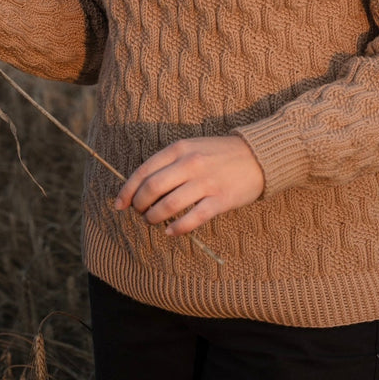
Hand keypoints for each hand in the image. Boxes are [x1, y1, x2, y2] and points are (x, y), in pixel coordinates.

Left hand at [114, 135, 265, 236]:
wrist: (259, 156)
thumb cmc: (221, 153)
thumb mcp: (193, 147)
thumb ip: (170, 162)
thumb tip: (143, 185)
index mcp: (180, 149)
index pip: (144, 171)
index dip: (127, 190)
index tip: (119, 204)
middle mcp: (190, 164)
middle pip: (152, 189)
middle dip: (140, 205)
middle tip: (140, 213)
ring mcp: (205, 182)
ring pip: (168, 206)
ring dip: (154, 218)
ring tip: (153, 222)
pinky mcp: (220, 199)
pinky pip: (192, 218)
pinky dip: (177, 228)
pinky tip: (171, 232)